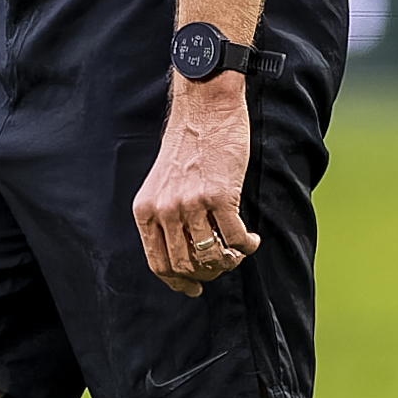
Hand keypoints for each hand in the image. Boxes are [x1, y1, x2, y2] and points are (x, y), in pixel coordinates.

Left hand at [130, 75, 254, 296]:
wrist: (205, 108)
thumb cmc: (188, 143)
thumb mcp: (162, 183)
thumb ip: (165, 215)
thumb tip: (184, 253)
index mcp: (146, 210)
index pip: (158, 263)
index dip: (178, 282)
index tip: (194, 288)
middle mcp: (164, 210)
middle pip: (185, 265)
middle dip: (207, 274)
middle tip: (222, 267)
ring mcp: (191, 204)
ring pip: (211, 256)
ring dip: (229, 262)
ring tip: (238, 253)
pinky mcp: (220, 196)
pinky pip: (235, 238)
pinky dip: (247, 246)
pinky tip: (252, 240)